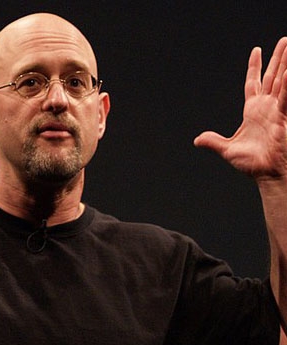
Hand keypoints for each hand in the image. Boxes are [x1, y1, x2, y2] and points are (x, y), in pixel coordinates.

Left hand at [194, 37, 286, 180]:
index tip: (257, 50)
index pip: (254, 83)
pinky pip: (285, 97)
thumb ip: (213, 141)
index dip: (255, 67)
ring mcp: (276, 111)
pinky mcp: (282, 117)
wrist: (264, 173)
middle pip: (272, 77)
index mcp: (253, 111)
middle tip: (283, 41)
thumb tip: (197, 140)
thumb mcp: (226, 149)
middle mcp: (266, 107)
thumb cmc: (250, 163)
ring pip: (282, 81)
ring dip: (286, 63)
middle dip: (278, 59)